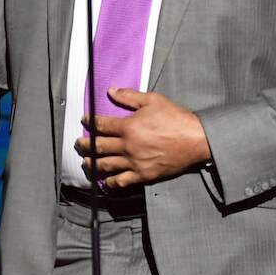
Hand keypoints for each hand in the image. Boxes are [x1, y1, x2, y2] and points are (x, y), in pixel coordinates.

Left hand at [76, 87, 211, 188]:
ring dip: (93, 164)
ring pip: (106, 165)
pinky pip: (122, 182)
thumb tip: (111, 91)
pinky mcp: (143, 175)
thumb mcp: (153, 100)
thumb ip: (130, 96)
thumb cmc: (176, 118)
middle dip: (85, 145)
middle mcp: (128, 146)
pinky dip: (110, 183)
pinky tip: (105, 182)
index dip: (90, 121)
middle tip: (79, 143)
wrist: (195, 140)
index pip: (101, 124)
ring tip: (87, 163)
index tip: (85, 120)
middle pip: (99, 146)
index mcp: (129, 126)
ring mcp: (134, 162)